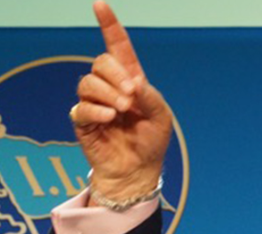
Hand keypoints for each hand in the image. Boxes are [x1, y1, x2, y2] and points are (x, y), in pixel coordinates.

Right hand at [72, 1, 171, 203]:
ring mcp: (94, 102)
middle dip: (115, 75)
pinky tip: (109, 118)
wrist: (139, 169)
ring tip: (123, 111)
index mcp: (130, 79)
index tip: (100, 5)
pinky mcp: (82, 120)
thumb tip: (132, 82)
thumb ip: (150, 96)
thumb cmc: (151, 141)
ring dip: (108, 93)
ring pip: (88, 82)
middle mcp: (109, 86)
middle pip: (100, 62)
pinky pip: (81, 107)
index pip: (117, 47)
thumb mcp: (161, 116)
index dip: (109, 25)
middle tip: (131, 96)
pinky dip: (97, 110)